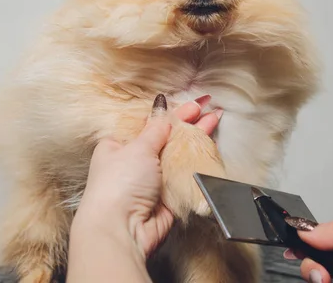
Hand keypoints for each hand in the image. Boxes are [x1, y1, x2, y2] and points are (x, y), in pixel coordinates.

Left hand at [72, 94, 219, 256]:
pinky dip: (198, 161)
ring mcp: (152, 180)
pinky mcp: (167, 195)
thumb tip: (162, 105)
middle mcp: (134, 162)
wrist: (123, 229)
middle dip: (187, 123)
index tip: (190, 104)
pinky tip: (210, 146)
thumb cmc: (120, 183)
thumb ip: (156, 128)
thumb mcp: (138, 147)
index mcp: (118, 146)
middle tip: (206, 107)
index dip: (170, 113)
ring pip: (178, 154)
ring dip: (196, 138)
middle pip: (166, 138)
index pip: (148, 124)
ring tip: (214, 120)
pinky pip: (185, 174)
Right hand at [284, 220, 332, 282]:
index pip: (329, 241)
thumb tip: (307, 230)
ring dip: (319, 278)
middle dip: (314, 268)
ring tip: (326, 281)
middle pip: (324, 266)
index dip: (308, 245)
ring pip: (328, 280)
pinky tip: (328, 282)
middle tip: (321, 276)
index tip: (289, 249)